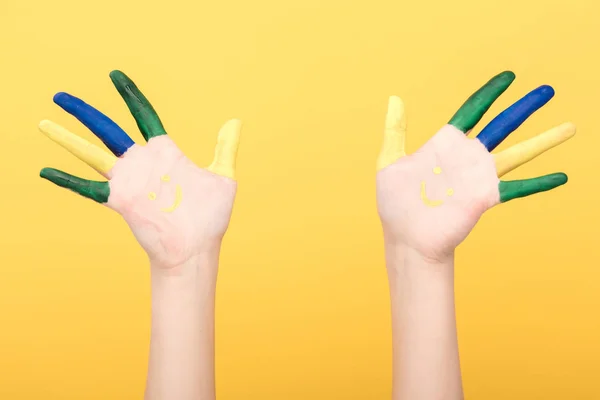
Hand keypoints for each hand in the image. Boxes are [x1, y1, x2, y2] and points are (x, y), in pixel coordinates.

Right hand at [39, 71, 240, 269]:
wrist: (197, 249)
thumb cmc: (210, 218)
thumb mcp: (222, 178)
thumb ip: (225, 148)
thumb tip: (235, 121)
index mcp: (165, 153)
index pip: (143, 116)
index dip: (130, 95)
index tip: (116, 76)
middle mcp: (143, 163)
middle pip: (108, 130)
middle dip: (84, 113)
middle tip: (61, 96)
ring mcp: (130, 181)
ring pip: (92, 152)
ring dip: (67, 138)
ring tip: (44, 121)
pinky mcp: (121, 200)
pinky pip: (88, 188)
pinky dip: (67, 179)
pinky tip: (46, 170)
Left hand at [376, 71, 574, 261]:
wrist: (406, 237)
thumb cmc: (396, 204)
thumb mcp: (390, 162)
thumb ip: (396, 130)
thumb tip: (396, 98)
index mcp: (446, 145)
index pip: (473, 111)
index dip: (490, 93)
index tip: (509, 76)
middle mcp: (468, 157)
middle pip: (503, 125)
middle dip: (525, 108)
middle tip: (548, 90)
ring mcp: (479, 177)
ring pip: (518, 153)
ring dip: (544, 141)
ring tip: (570, 127)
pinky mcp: (485, 198)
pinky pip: (517, 188)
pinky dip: (539, 183)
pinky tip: (561, 177)